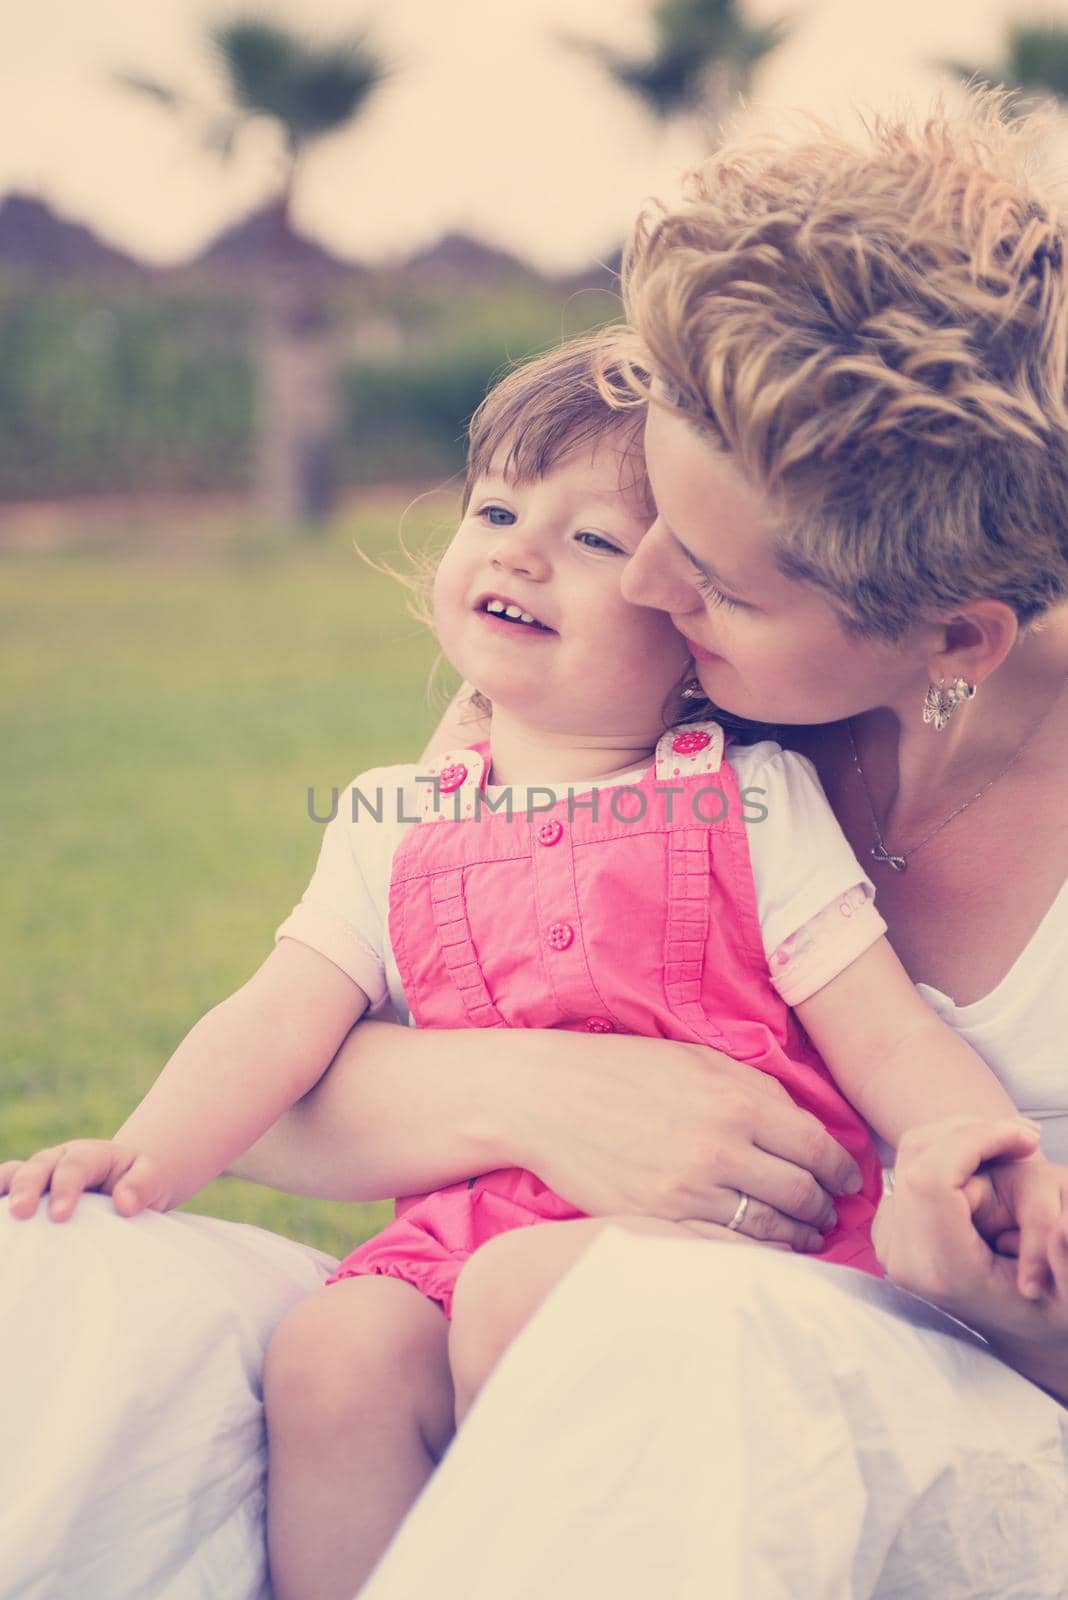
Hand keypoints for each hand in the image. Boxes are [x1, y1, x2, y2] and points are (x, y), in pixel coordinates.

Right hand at [0, 1140, 169, 1221]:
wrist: (127, 1182)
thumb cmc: (138, 1182)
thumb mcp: (153, 1178)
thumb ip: (143, 1186)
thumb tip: (125, 1203)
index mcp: (92, 1154)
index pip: (76, 1165)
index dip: (66, 1187)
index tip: (60, 1215)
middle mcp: (61, 1158)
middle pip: (40, 1165)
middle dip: (28, 1187)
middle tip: (21, 1212)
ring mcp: (42, 1173)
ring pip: (16, 1173)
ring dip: (7, 1188)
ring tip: (2, 1212)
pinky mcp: (30, 1190)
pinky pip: (8, 1187)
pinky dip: (0, 1195)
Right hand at [513, 1033, 862, 1253]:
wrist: (548, 1098)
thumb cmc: (625, 1070)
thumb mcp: (698, 1060)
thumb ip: (757, 1090)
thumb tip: (808, 1127)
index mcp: (737, 1101)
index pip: (816, 1147)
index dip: (842, 1170)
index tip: (849, 1180)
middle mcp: (720, 1148)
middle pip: (801, 1193)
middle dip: (825, 1207)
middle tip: (830, 1212)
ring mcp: (689, 1192)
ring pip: (769, 1228)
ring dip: (797, 1236)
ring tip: (805, 1235)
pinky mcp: (659, 1221)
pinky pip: (726, 1247)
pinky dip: (755, 1252)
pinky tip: (763, 1248)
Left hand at [873, 1117, 1067, 1401]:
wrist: (1018, 1330)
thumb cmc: (1051, 1309)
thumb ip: (1067, 1262)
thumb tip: (1062, 1227)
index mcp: (944, 1272)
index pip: (930, 1178)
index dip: (976, 1141)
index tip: (1030, 1139)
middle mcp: (905, 1257)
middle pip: (919, 1154)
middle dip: (977, 1133)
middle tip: (1030, 1140)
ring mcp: (890, 1241)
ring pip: (914, 1150)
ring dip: (966, 1136)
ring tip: (1016, 1145)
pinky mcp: (890, 1226)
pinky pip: (912, 1162)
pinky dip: (952, 1148)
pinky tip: (990, 1158)